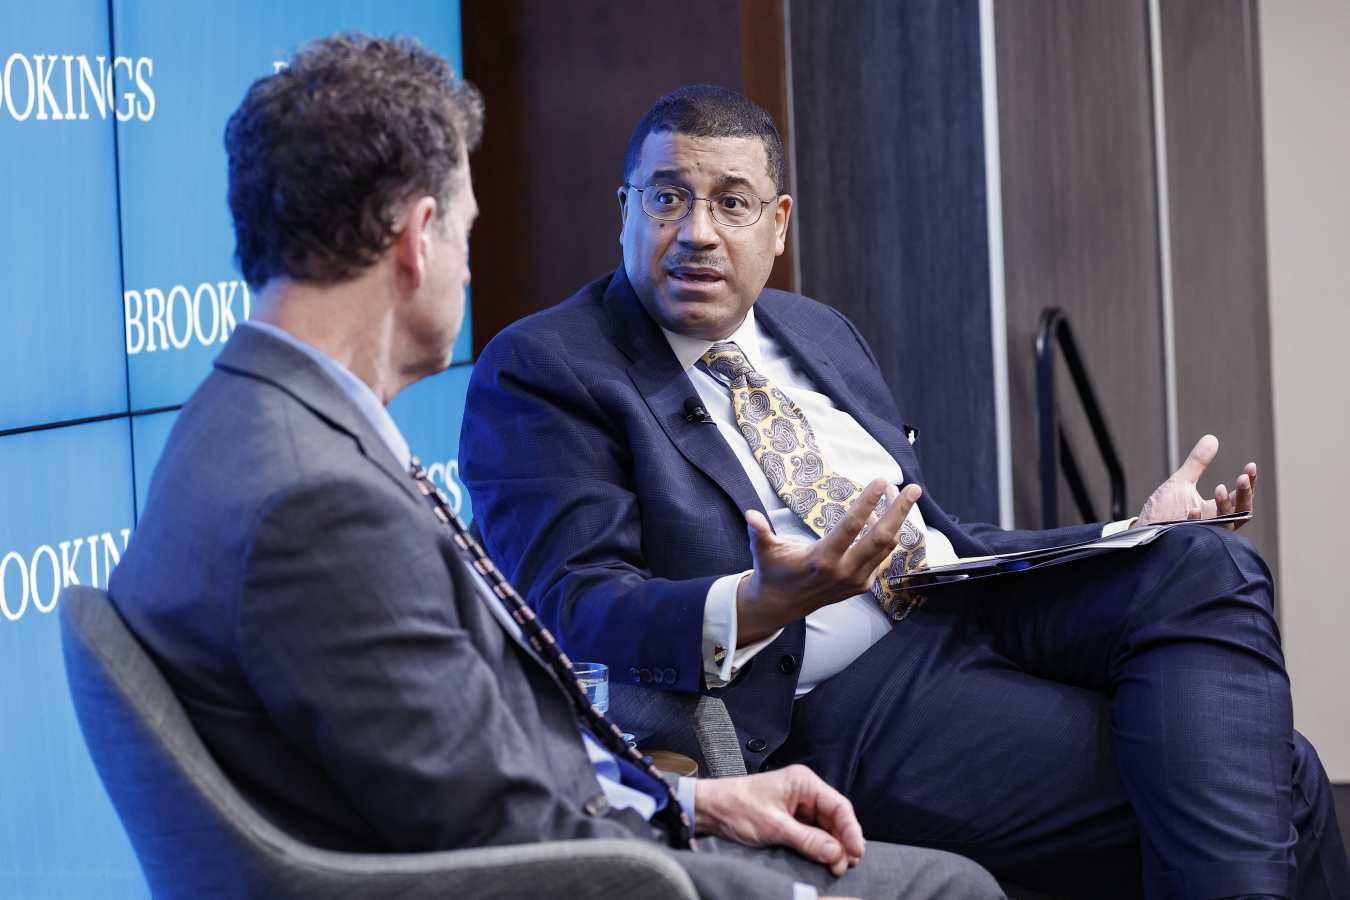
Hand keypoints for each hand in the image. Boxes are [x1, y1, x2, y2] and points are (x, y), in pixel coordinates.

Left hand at [695, 765, 864, 876]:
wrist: (709, 809)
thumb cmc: (735, 807)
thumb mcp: (774, 827)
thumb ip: (808, 840)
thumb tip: (837, 853)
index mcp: (803, 782)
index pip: (839, 805)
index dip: (851, 830)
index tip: (857, 851)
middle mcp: (803, 790)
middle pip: (835, 817)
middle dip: (843, 841)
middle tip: (848, 864)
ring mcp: (797, 804)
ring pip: (825, 826)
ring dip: (832, 846)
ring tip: (839, 865)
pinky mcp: (789, 817)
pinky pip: (812, 832)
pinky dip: (819, 846)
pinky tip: (824, 858)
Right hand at [736, 481, 920, 643]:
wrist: (780, 605)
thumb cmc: (773, 571)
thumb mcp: (763, 550)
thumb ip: (759, 531)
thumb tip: (751, 514)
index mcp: (822, 560)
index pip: (852, 527)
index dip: (868, 502)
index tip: (881, 481)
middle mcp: (844, 571)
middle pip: (882, 538)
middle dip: (900, 512)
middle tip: (913, 489)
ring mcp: (855, 580)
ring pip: (886, 548)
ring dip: (896, 521)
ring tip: (899, 495)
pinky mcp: (861, 585)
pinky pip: (880, 558)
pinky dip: (884, 537)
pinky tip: (879, 519)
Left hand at [1136, 434, 1255, 529]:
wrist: (1144, 529)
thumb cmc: (1164, 510)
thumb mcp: (1181, 482)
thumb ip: (1197, 463)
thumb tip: (1211, 439)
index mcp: (1216, 509)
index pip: (1240, 498)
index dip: (1249, 483)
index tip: (1251, 466)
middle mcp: (1214, 522)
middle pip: (1241, 512)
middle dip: (1244, 495)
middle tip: (1243, 477)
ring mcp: (1203, 533)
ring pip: (1225, 525)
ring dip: (1224, 506)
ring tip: (1219, 488)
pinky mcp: (1186, 539)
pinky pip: (1198, 533)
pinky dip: (1197, 520)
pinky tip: (1193, 509)